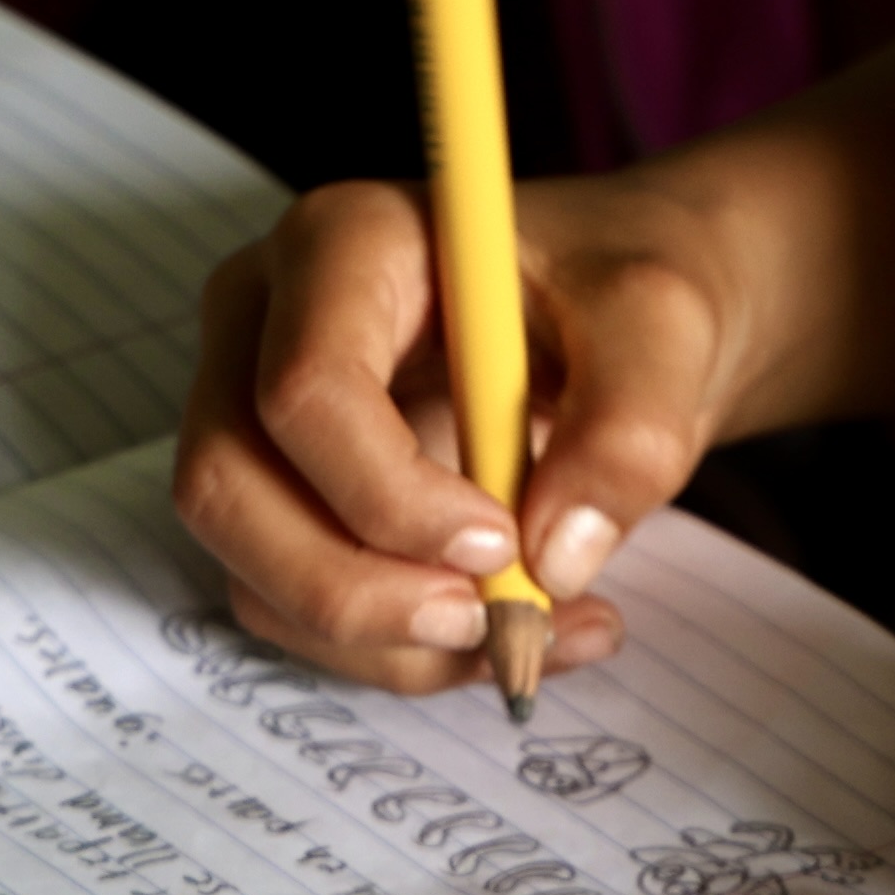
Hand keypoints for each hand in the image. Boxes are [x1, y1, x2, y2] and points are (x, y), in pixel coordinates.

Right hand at [169, 174, 752, 695]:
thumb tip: (557, 558)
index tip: (504, 544)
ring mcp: (256, 412)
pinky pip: (297, 606)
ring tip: (543, 634)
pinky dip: (401, 651)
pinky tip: (524, 627)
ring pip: (252, 569)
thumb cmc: (628, 292)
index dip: (388, 494)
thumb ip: (630, 428)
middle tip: (494, 626)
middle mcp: (265, 321)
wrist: (627, 319)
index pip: (304, 390)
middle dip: (355, 591)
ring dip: (389, 641)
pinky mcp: (283, 495)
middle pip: (229, 486)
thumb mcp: (665, 327)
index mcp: (344, 244)